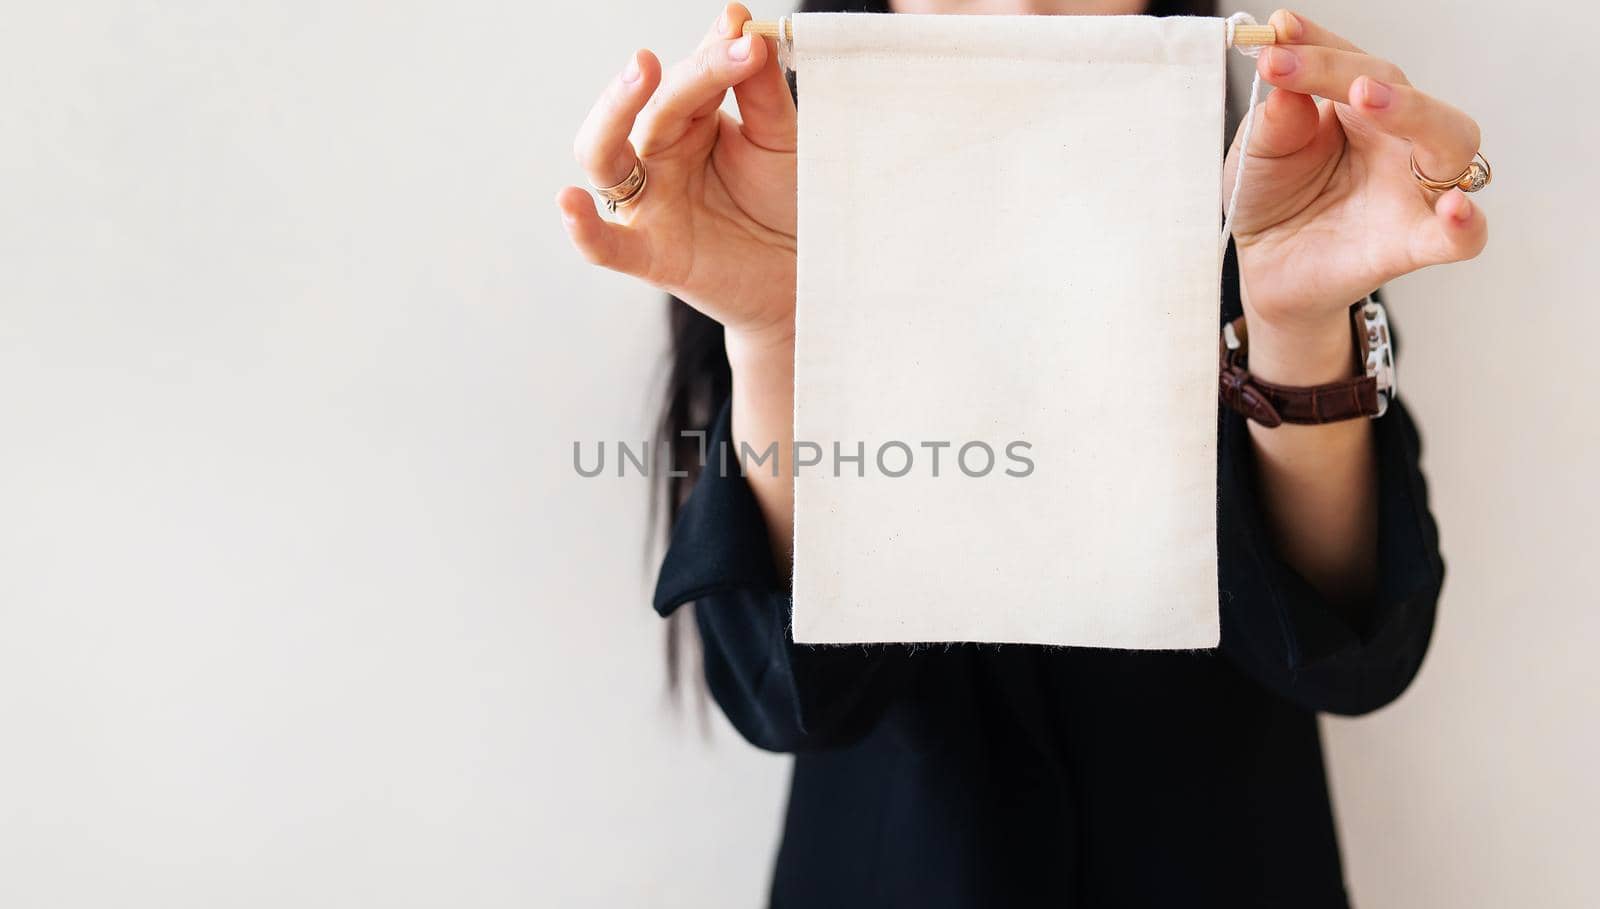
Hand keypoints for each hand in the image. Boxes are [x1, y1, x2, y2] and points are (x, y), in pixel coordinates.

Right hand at [555, 3, 797, 355]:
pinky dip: (583, 227)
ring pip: (604, 157)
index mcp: (690, 119)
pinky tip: (569, 202)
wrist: (800, 273)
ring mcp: (649, 202)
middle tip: (679, 52)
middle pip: (644, 109)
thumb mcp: (782, 140)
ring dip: (611, 115)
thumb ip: (761, 90)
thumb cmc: (784, 202)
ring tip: (636, 75)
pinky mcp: (649, 255)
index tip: (745, 34)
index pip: (689, 78)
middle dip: (664, 79)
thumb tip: (742, 27)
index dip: (714, 55)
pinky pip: (605, 243)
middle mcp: (659, 154)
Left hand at [1224, 9, 1487, 368]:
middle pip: (1404, 91)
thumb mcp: (1256, 156)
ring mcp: (1412, 190)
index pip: (1350, 64)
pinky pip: (1461, 236)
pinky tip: (1453, 210)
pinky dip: (1466, 223)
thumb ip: (1272, 123)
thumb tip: (1283, 84)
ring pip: (1452, 140)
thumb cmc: (1272, 200)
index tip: (1279, 29)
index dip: (1317, 43)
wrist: (1267, 270)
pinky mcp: (1414, 243)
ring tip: (1367, 99)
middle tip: (1300, 66)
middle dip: (1357, 73)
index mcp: (1356, 109)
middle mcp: (1396, 140)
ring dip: (1415, 112)